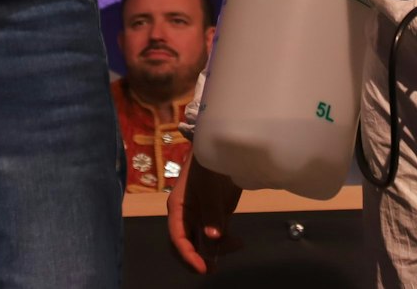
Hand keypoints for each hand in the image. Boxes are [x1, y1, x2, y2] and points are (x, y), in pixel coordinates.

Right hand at [166, 157, 242, 273]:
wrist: (224, 148)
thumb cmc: (209, 164)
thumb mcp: (209, 187)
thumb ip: (211, 212)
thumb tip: (212, 238)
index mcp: (178, 208)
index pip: (178, 237)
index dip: (187, 255)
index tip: (201, 267)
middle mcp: (187, 215)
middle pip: (187, 244)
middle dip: (198, 257)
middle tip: (212, 268)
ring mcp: (201, 216)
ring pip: (203, 242)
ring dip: (216, 251)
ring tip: (236, 245)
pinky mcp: (216, 215)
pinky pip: (217, 236)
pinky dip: (225, 243)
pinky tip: (238, 242)